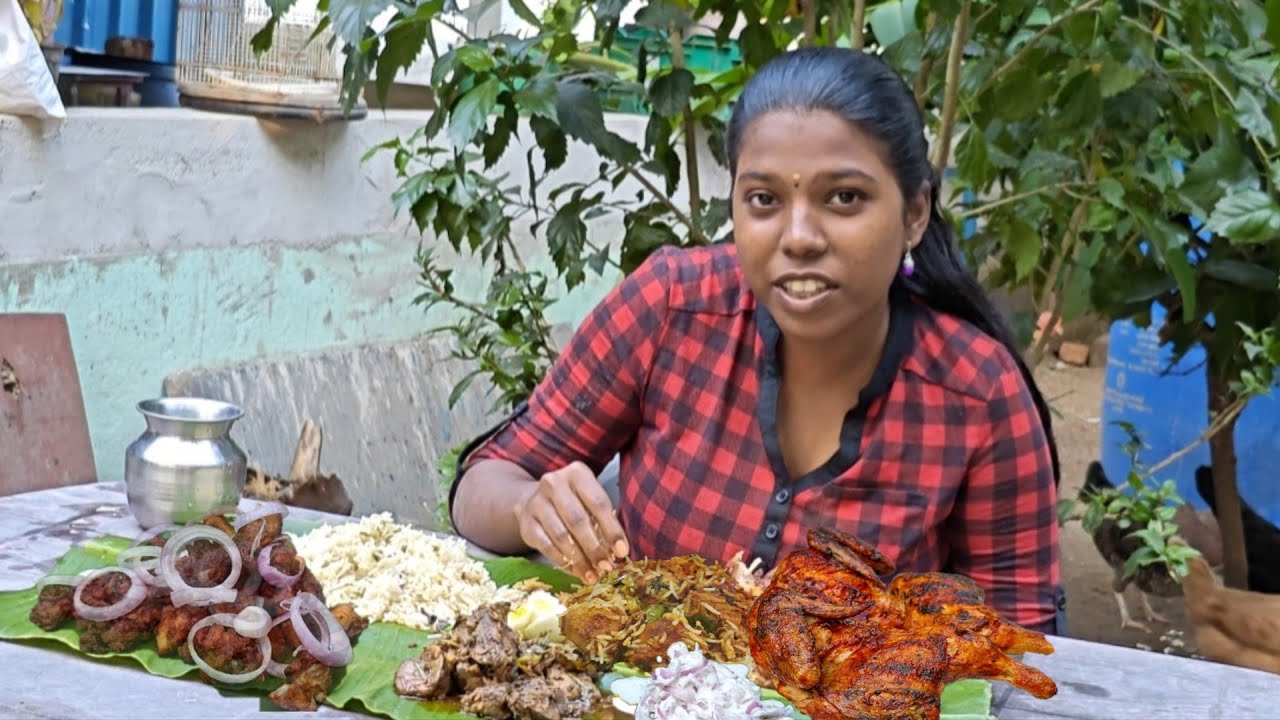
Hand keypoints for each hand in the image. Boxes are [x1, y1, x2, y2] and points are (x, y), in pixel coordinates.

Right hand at [514, 461, 628, 582]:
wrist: (533, 499)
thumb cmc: (573, 501)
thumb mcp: (589, 499)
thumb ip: (604, 520)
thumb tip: (619, 551)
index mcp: (577, 473)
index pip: (598, 503)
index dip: (612, 530)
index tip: (622, 552)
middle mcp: (554, 484)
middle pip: (578, 520)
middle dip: (595, 547)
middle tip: (607, 566)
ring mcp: (536, 503)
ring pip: (562, 536)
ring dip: (580, 559)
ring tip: (593, 574)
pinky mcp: (526, 523)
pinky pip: (547, 546)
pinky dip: (563, 561)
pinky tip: (576, 570)